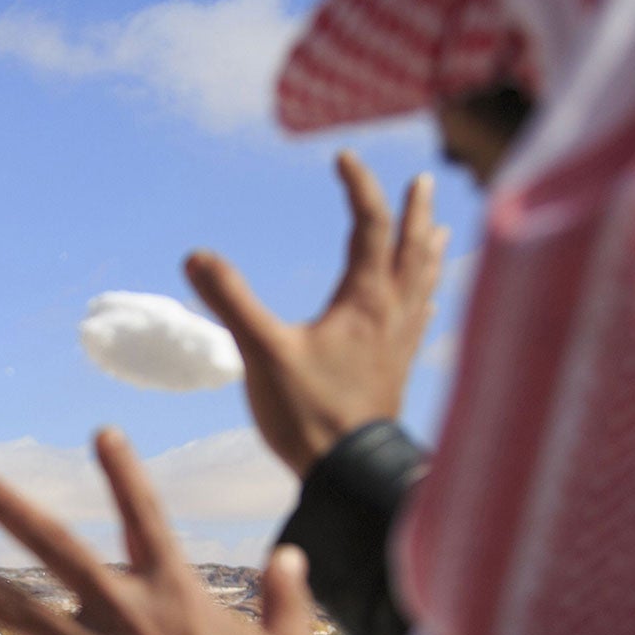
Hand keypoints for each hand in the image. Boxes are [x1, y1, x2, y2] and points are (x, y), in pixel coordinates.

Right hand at [187, 151, 446, 475]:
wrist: (351, 476)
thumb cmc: (309, 415)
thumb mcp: (262, 353)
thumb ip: (230, 300)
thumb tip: (196, 257)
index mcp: (365, 299)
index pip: (369, 225)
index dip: (359, 186)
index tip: (343, 158)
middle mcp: (392, 314)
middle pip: (413, 249)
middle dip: (416, 212)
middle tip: (424, 181)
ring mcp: (399, 344)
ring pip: (424, 283)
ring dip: (429, 251)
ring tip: (439, 232)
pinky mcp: (397, 371)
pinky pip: (419, 320)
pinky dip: (425, 297)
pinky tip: (424, 302)